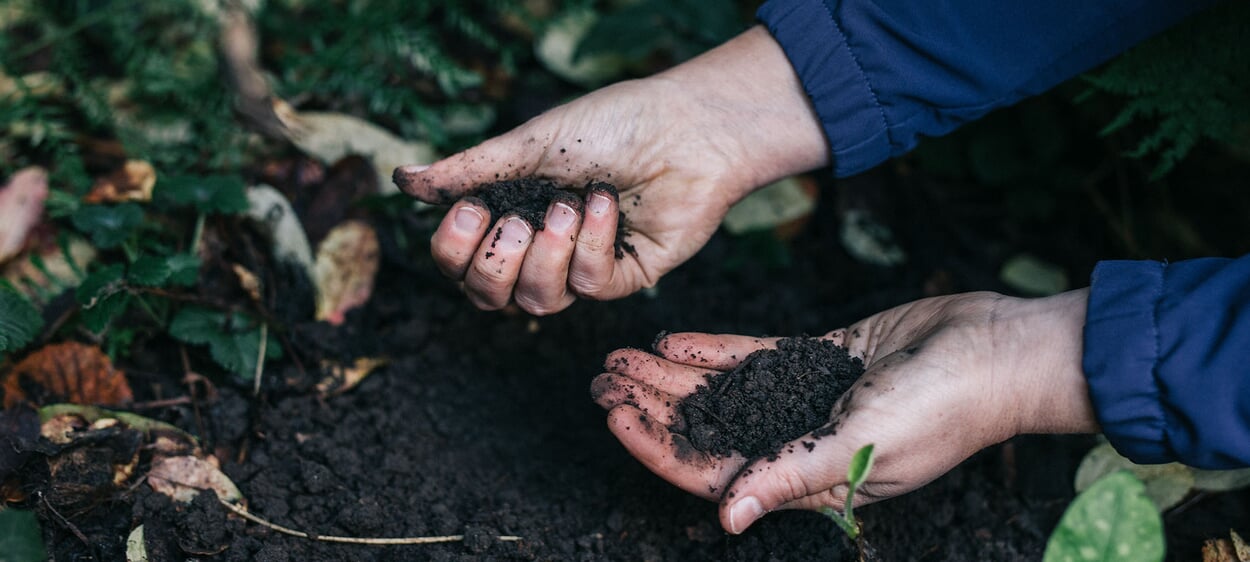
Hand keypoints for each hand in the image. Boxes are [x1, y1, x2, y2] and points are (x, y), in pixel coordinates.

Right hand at [394, 26, 827, 314]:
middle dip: (494, 263)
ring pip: (536, 303)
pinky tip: (604, 204)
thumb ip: (468, 171)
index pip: (460, 263)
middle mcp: (541, 249)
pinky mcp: (622, 278)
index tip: (466, 212)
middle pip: (488, 297)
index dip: (453, 251)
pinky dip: (590, 244)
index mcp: (511, 215)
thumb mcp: (529, 145)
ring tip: (566, 206)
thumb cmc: (611, 125)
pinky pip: (588, 287)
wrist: (683, 126)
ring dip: (545, 256)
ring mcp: (581, 267)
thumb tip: (403, 182)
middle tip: (517, 220)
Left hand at [591, 290, 1096, 533]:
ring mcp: (806, 399)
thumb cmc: (944, 409)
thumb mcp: (861, 447)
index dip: (658, 450)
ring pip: (721, 392)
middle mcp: (797, 444)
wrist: (997, 350)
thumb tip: (727, 518)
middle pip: (707, 431)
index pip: (713, 474)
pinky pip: (752, 357)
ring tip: (623, 353)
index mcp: (807, 482)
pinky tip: (673, 338)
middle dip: (652, 406)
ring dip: (672, 376)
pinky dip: (712, 350)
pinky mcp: (819, 358)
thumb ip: (791, 475)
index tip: (614, 418)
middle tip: (602, 377)